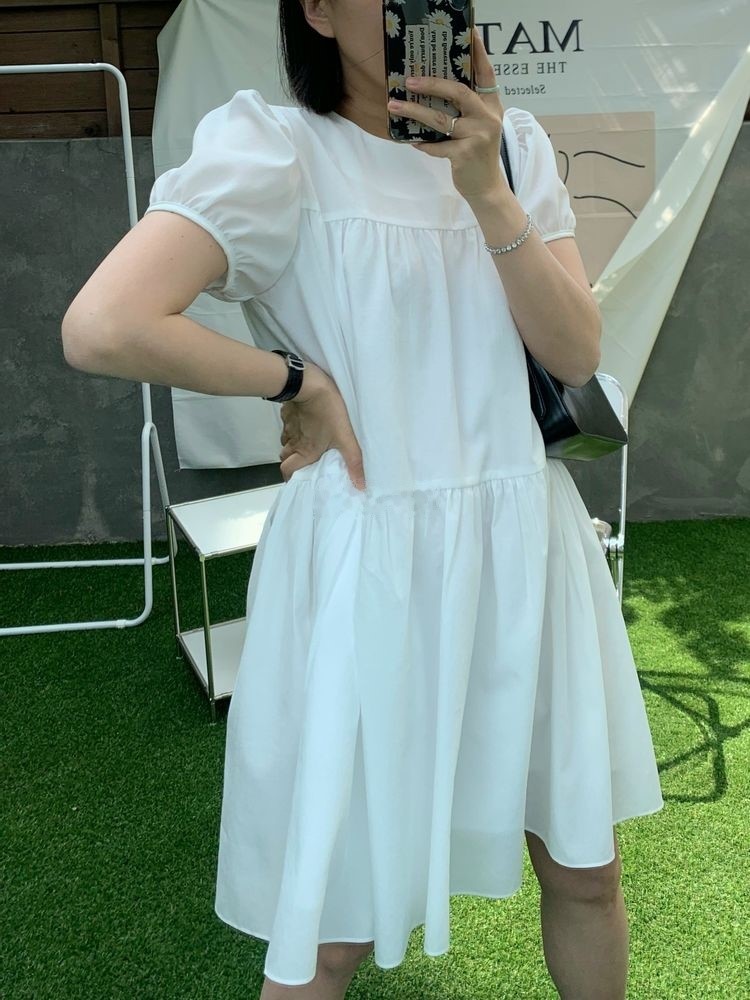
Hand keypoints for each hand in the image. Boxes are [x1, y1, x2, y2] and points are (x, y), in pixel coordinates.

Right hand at [277, 362, 365, 490]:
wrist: (309, 383)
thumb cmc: (328, 412)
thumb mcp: (345, 438)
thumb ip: (353, 461)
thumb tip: (360, 486)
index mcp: (305, 451)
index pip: (287, 471)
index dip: (290, 477)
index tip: (297, 479)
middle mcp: (293, 441)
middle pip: (285, 457)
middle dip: (292, 461)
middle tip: (305, 460)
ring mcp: (288, 426)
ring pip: (286, 441)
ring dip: (294, 444)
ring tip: (307, 441)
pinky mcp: (288, 413)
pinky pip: (288, 424)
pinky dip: (294, 427)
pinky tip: (305, 422)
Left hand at [387, 27, 506, 203]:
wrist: (487, 188)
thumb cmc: (478, 155)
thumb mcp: (480, 127)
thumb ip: (467, 108)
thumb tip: (435, 88)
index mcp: (492, 107)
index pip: (486, 74)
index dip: (478, 53)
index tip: (470, 32)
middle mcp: (487, 118)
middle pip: (458, 92)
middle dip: (432, 84)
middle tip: (409, 80)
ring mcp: (478, 136)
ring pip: (441, 119)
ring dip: (415, 112)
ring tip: (394, 105)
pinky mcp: (465, 154)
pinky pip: (437, 146)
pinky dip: (423, 144)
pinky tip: (412, 141)